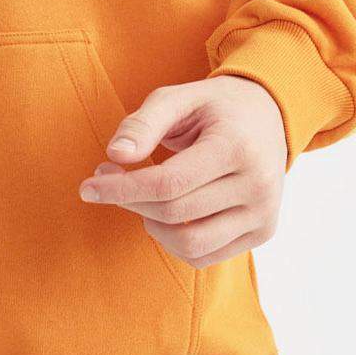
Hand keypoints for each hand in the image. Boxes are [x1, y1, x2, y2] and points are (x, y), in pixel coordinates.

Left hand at [78, 74, 286, 266]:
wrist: (268, 116)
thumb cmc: (214, 107)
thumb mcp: (177, 98)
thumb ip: (143, 124)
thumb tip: (115, 155)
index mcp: (235, 146)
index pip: (168, 184)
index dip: (121, 189)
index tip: (88, 187)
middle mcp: (257, 184)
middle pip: (174, 213)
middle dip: (129, 200)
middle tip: (108, 178)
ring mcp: (263, 213)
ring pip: (190, 244)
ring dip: (151, 226)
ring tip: (142, 198)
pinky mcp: (263, 231)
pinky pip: (206, 256)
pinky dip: (174, 243)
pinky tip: (165, 215)